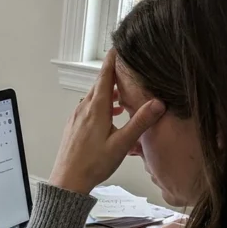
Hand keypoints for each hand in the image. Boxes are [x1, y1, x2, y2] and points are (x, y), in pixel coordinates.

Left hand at [49, 48, 165, 194]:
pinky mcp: (73, 127)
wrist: (68, 182)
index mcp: (96, 108)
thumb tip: (158, 103)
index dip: (112, 60)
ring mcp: (76, 117)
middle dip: (114, 76)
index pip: (105, 76)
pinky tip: (110, 118)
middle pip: (100, 85)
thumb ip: (140, 122)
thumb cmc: (94, 164)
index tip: (118, 46)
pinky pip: (88, 110)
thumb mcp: (121, 143)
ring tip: (123, 98)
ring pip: (94, 98)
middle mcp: (84, 108)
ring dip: (109, 94)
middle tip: (127, 70)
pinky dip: (101, 107)